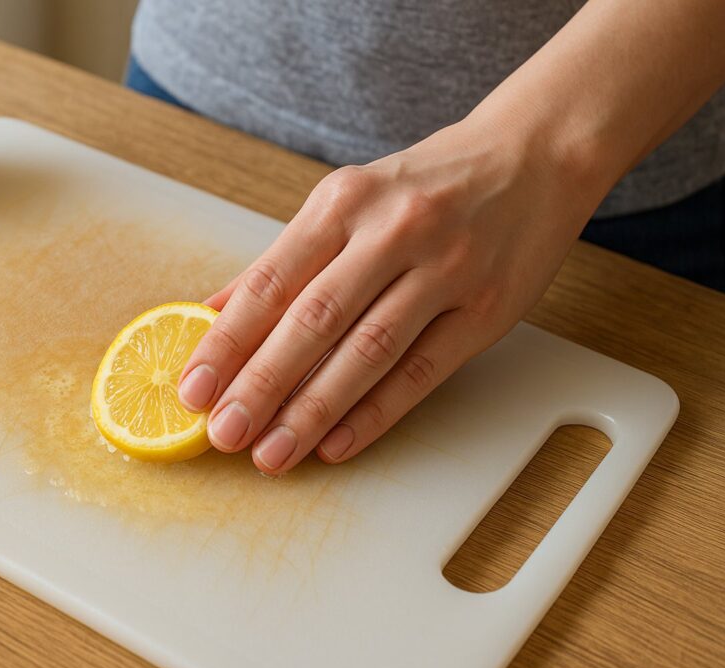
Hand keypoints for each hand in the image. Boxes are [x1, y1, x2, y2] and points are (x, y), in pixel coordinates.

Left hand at [177, 115, 603, 473]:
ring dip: (313, 410)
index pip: (271, 281)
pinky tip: (336, 443)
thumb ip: (281, 260)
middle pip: (314, 320)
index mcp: (343, 202)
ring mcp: (445, 270)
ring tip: (272, 454)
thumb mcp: (346, 202)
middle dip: (262, 384)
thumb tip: (210, 310)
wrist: (531, 155)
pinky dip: (376, 412)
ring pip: (367, 351)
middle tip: (222, 433)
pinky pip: (422, 370)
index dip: (227, 341)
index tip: (192, 390)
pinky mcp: (486, 309)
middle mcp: (391, 232)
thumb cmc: (424, 186)